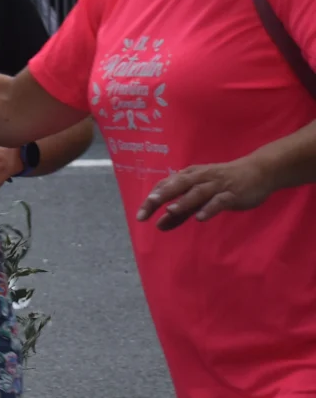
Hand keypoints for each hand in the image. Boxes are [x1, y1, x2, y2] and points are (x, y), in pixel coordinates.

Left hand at [137, 158, 275, 230]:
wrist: (258, 172)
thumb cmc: (223, 184)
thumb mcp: (199, 197)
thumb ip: (180, 212)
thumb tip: (159, 225)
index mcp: (189, 176)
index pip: (166, 185)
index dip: (152, 199)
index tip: (139, 215)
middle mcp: (200, 178)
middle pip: (177, 186)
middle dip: (161, 197)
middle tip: (146, 209)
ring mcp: (216, 185)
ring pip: (197, 192)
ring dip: (184, 201)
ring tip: (170, 211)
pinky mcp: (232, 193)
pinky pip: (219, 201)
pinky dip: (209, 208)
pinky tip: (200, 218)